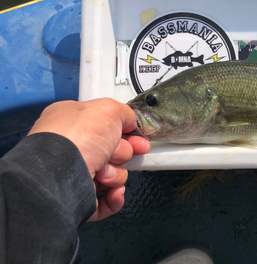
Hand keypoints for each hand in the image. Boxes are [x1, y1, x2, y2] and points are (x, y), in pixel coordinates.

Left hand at [28, 98, 150, 221]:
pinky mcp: (80, 199)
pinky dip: (114, 196)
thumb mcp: (108, 109)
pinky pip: (107, 200)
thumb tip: (130, 122)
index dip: (126, 132)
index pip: (105, 127)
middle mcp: (72, 148)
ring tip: (103, 172)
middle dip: (122, 153)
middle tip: (120, 154)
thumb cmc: (80, 136)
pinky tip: (113, 191)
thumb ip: (123, 113)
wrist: (61, 172)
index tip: (140, 138)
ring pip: (112, 175)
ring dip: (115, 174)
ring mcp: (75, 175)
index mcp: (72, 123)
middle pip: (112, 151)